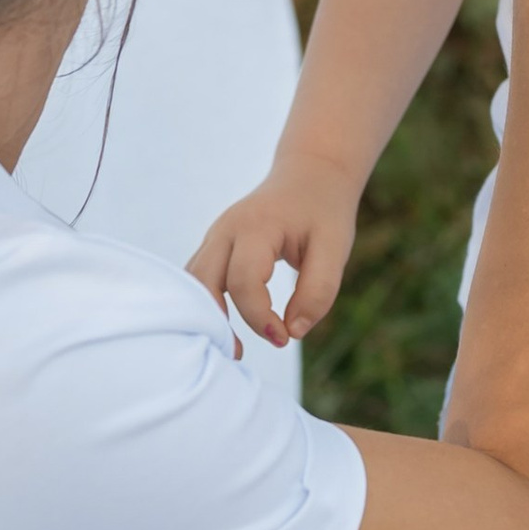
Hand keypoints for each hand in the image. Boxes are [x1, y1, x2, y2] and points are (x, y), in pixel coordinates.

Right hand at [189, 152, 362, 349]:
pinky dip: (206, 303)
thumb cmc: (323, 213)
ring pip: (193, 280)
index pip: (243, 281)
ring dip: (206, 314)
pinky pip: (199, 278)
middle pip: (202, 281)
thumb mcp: (335, 249)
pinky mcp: (215, 245)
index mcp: (256, 227)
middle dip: (217, 321)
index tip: (285, 338)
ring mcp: (216, 236)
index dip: (259, 317)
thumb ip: (318, 291)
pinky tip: (227, 327)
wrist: (310, 175)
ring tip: (232, 347)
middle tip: (240, 354)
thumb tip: (294, 331)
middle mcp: (226, 230)